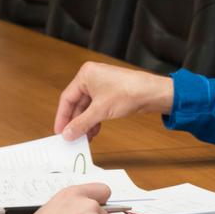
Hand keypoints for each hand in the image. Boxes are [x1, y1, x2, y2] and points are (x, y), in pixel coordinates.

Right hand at [54, 62, 174, 140]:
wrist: (155, 93)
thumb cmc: (130, 92)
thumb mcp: (100, 110)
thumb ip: (81, 123)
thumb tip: (68, 133)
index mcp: (86, 75)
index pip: (67, 98)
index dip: (62, 116)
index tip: (60, 131)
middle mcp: (93, 78)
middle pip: (77, 104)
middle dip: (75, 122)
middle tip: (71, 137)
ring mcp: (103, 85)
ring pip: (88, 108)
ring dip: (85, 123)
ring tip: (83, 138)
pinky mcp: (112, 94)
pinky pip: (98, 108)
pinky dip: (95, 120)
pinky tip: (94, 132)